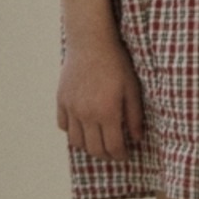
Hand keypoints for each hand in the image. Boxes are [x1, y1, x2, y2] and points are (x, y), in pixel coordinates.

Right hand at [57, 35, 144, 160]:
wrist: (90, 42)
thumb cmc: (116, 63)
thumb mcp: (132, 88)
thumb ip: (135, 116)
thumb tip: (137, 138)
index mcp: (107, 112)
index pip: (113, 147)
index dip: (121, 155)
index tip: (125, 155)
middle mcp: (86, 115)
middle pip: (94, 149)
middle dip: (106, 156)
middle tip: (114, 154)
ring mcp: (71, 108)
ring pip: (76, 141)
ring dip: (88, 146)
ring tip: (98, 143)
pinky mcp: (61, 100)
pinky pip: (63, 126)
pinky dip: (72, 132)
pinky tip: (83, 127)